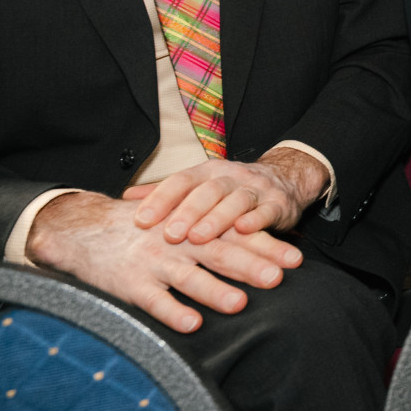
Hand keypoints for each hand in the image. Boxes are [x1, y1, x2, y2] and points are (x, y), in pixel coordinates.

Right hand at [26, 191, 302, 333]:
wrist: (84, 228)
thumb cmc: (145, 230)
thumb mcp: (182, 225)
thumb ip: (216, 236)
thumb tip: (264, 253)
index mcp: (195, 227)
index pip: (237, 235)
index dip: (267, 245)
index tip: (296, 259)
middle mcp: (178, 242)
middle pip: (220, 253)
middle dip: (251, 265)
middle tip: (279, 278)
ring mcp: (153, 262)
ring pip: (189, 277)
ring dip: (215, 290)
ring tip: (240, 303)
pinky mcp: (130, 284)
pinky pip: (154, 300)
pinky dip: (173, 312)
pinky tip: (193, 324)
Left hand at [120, 148, 324, 244]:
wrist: (286, 179)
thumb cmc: (232, 190)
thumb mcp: (199, 188)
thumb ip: (166, 193)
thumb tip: (125, 197)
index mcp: (208, 172)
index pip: (180, 181)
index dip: (160, 200)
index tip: (139, 221)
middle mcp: (231, 176)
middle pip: (207, 191)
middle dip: (187, 213)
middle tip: (170, 235)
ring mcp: (256, 188)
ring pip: (236, 200)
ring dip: (217, 219)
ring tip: (199, 238)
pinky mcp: (279, 203)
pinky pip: (267, 210)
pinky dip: (256, 220)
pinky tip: (244, 230)